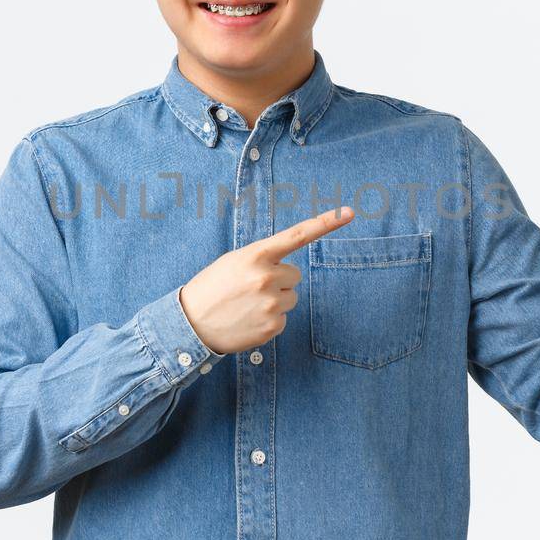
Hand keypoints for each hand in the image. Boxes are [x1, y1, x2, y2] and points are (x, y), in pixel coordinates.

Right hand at [179, 205, 356, 354]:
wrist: (190, 324)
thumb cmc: (212, 288)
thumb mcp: (233, 262)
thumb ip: (262, 260)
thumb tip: (290, 273)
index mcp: (255, 255)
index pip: (297, 235)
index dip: (325, 223)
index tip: (348, 212)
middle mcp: (266, 277)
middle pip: (294, 275)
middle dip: (279, 280)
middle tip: (251, 288)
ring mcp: (271, 304)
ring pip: (291, 297)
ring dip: (275, 300)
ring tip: (247, 305)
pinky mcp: (272, 326)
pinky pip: (283, 318)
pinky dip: (268, 320)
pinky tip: (248, 320)